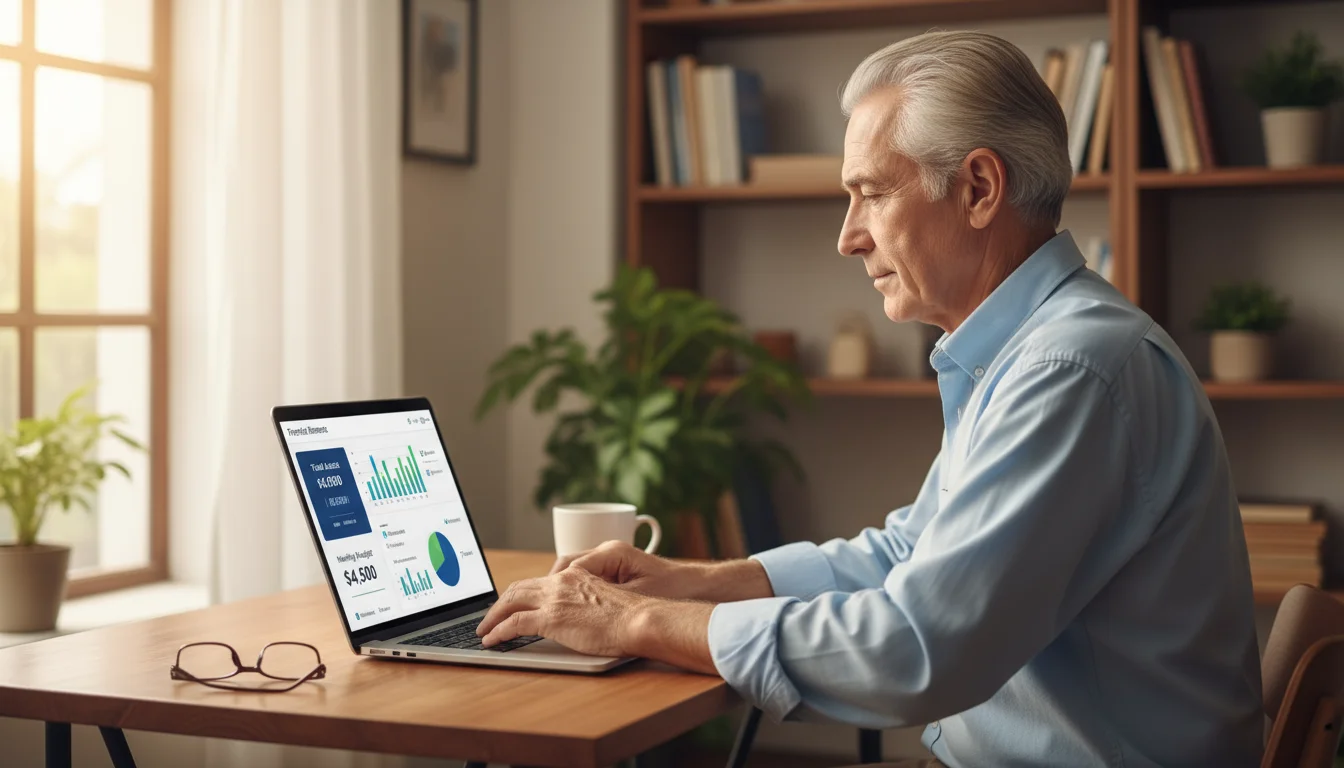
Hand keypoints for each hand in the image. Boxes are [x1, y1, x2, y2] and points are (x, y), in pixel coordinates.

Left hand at [477, 566, 650, 656]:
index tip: (512, 604)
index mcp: (576, 576)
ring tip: (484, 629)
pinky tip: (491, 641)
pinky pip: (513, 624)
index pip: (539, 581)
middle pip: (519, 587)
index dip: (521, 593)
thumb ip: (588, 604)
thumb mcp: (606, 603)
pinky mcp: (551, 618)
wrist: (640, 620)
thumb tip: (578, 618)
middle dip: (500, 603)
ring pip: (510, 601)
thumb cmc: (633, 617)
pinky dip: (498, 632)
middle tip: (490, 616)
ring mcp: (554, 599)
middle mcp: (561, 582)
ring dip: (493, 616)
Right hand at [549, 540, 695, 598]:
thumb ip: (607, 597)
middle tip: (536, 605)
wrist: (695, 586)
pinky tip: (569, 607)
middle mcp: (608, 552)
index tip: (541, 602)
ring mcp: (610, 560)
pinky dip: (574, 591)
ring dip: (560, 588)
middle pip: (567, 565)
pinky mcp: (615, 571)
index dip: (554, 585)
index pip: (571, 566)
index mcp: (611, 552)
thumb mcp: (637, 596)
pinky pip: (586, 578)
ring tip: (548, 608)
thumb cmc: (671, 589)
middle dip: (550, 585)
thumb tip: (579, 603)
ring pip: (574, 571)